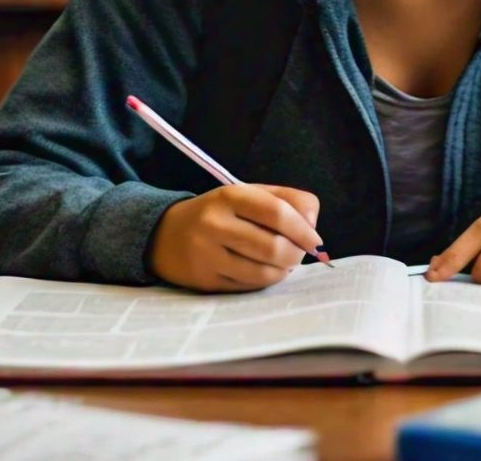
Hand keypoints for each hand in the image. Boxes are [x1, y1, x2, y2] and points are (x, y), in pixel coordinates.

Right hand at [149, 183, 322, 292]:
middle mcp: (214, 224)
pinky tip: (266, 271)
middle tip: (300, 254)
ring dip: (283, 270)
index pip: (277, 212)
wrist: (164, 234)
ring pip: (262, 272)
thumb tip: (313, 224)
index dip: (303, 229)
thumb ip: (287, 199)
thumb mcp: (249, 194)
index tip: (316, 241)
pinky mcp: (204, 281)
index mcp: (230, 195)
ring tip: (285, 262)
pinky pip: (248, 287)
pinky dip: (266, 281)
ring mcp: (207, 255)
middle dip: (296, 254)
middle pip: (272, 246)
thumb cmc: (220, 212)